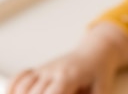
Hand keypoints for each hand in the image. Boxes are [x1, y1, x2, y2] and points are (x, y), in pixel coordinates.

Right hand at [7, 22, 127, 93]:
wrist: (96, 51)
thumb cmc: (99, 73)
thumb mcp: (101, 89)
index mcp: (70, 76)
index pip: (52, 93)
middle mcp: (53, 71)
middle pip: (35, 92)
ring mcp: (44, 69)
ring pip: (23, 86)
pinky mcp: (39, 70)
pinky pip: (19, 78)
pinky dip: (14, 88)